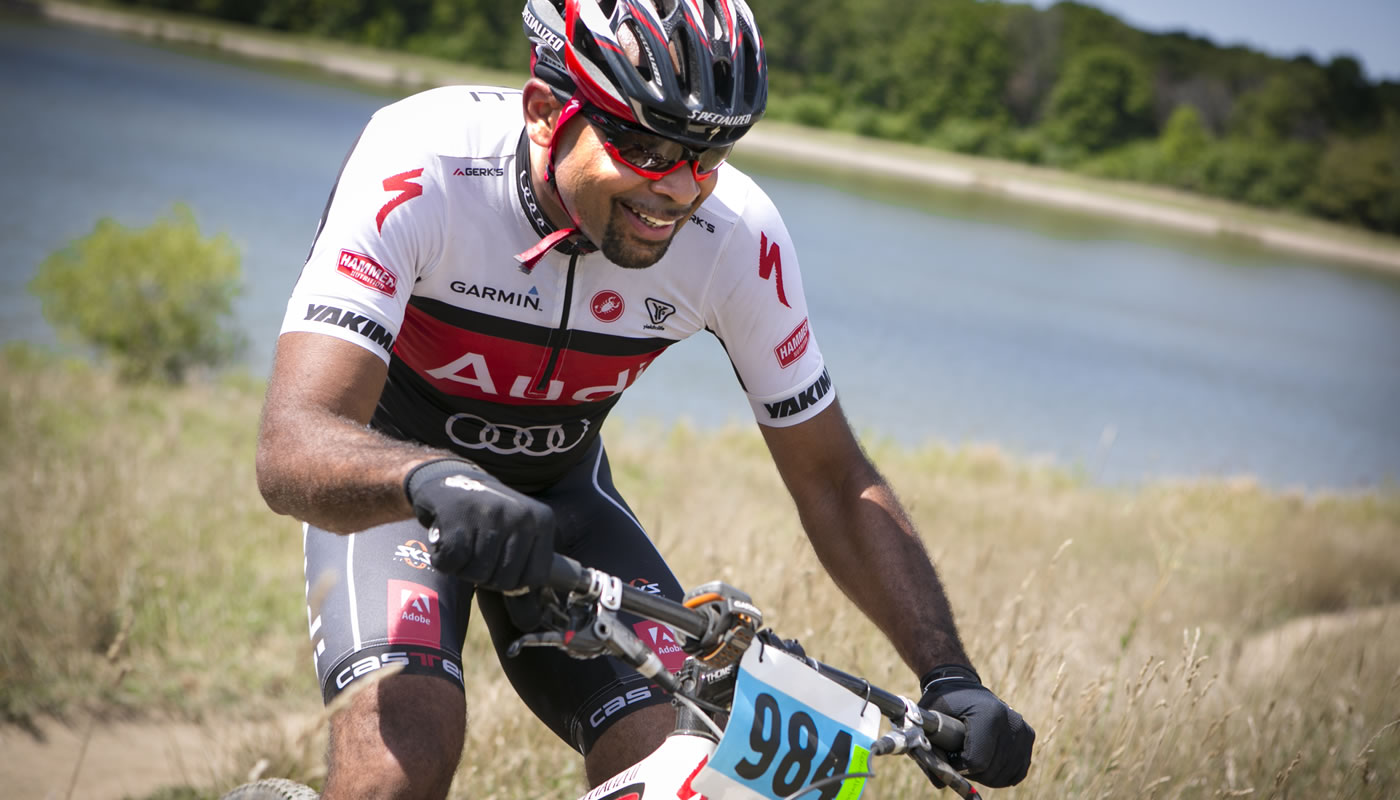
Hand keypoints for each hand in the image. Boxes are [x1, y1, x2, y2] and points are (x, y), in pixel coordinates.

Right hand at [403, 459, 554, 591]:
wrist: (449, 479)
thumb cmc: (485, 521)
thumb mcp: (515, 541)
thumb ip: (523, 580)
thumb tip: (530, 623)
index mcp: (542, 521)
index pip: (535, 578)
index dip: (514, 582)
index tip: (501, 564)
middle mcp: (520, 515)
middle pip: (504, 580)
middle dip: (485, 576)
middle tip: (478, 551)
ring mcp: (490, 514)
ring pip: (476, 574)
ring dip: (463, 568)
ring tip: (464, 542)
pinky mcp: (458, 516)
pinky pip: (452, 563)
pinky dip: (443, 559)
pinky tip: (447, 538)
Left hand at [919, 664, 1034, 787]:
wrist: (963, 685)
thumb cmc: (944, 703)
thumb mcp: (931, 719)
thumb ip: (931, 748)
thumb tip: (941, 783)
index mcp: (988, 715)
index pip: (978, 761)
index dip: (960, 766)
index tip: (951, 756)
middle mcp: (1010, 721)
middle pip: (992, 770)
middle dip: (973, 772)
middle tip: (960, 760)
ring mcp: (1021, 728)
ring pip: (1006, 773)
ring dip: (987, 775)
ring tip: (972, 760)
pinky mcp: (1027, 734)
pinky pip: (1019, 769)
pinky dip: (1003, 774)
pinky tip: (989, 767)